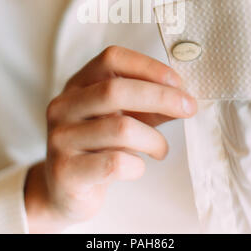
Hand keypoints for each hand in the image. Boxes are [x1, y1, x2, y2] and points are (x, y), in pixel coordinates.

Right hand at [24, 46, 196, 233]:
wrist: (62, 191)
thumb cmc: (98, 148)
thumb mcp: (121, 118)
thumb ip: (147, 106)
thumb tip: (183, 97)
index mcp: (78, 85)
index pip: (111, 59)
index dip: (148, 66)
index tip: (177, 82)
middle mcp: (64, 106)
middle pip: (115, 90)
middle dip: (161, 97)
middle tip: (189, 108)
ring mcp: (60, 138)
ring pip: (120, 128)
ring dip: (154, 140)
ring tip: (161, 149)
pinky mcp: (65, 172)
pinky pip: (114, 163)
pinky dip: (137, 165)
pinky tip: (137, 167)